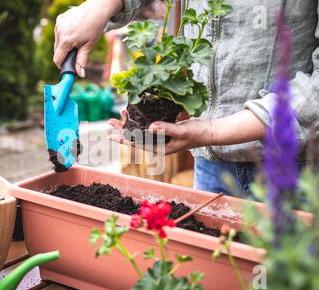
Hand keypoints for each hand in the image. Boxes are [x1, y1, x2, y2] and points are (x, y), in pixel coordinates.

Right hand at [54, 0, 122, 76]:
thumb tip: (80, 75)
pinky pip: (59, 32)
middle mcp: (59, 32)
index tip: (68, 67)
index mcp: (65, 40)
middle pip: (57, 51)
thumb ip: (81, 62)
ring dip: (64, 45)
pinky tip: (74, 32)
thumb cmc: (94, 28)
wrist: (97, 10)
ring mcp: (58, 24)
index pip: (57, 59)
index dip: (62, 65)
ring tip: (76, 41)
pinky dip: (64, 35)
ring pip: (57, 42)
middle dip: (65, 54)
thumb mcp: (88, 47)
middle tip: (76, 53)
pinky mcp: (59, 19)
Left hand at [108, 109, 265, 154]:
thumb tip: (149, 127)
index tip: (111, 135)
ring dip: (131, 123)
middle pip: (135, 137)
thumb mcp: (181, 131)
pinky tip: (136, 112)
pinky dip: (141, 119)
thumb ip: (165, 129)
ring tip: (120, 114)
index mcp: (159, 149)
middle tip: (109, 121)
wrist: (209, 131)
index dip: (123, 140)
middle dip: (122, 130)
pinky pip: (149, 125)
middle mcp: (158, 144)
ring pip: (141, 130)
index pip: (137, 145)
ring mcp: (161, 137)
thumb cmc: (197, 134)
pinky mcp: (165, 129)